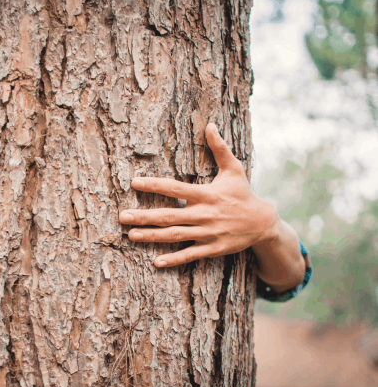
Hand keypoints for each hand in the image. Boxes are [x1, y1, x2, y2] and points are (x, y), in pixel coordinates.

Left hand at [119, 123, 279, 267]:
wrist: (264, 223)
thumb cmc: (244, 193)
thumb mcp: (234, 169)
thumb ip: (219, 148)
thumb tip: (209, 124)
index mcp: (206, 194)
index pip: (175, 188)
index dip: (154, 186)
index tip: (134, 183)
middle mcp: (204, 214)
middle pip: (169, 216)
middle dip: (144, 216)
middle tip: (122, 216)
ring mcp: (207, 233)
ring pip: (174, 235)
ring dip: (151, 236)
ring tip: (131, 235)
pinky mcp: (212, 248)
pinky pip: (190, 254)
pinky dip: (174, 259)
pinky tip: (156, 262)